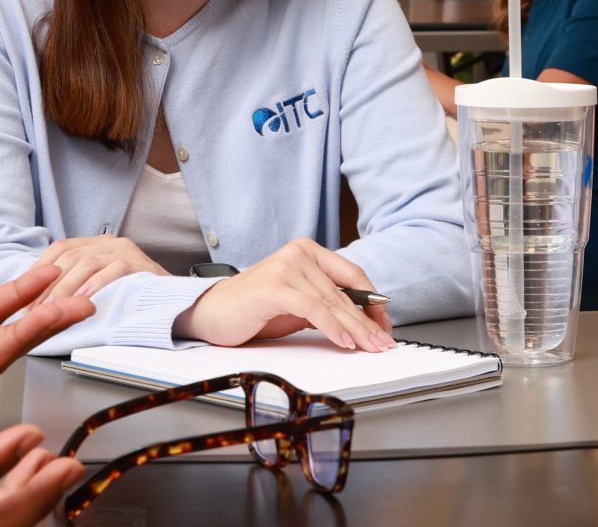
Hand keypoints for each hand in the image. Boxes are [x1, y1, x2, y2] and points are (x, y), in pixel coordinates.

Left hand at [31, 235, 168, 301]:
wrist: (175, 302)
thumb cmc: (133, 297)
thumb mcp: (101, 283)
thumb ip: (78, 280)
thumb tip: (41, 295)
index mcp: (97, 244)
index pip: (61, 248)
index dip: (40, 268)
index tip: (27, 293)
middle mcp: (110, 242)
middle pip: (71, 256)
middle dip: (49, 283)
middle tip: (36, 307)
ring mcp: (126, 250)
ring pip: (87, 262)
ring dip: (67, 287)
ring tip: (55, 307)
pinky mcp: (140, 264)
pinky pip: (113, 271)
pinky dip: (95, 285)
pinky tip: (84, 300)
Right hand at [172, 238, 394, 351]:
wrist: (212, 313)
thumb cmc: (254, 309)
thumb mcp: (299, 305)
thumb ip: (327, 305)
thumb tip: (363, 322)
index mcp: (308, 251)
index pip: (353, 275)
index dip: (373, 302)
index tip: (384, 325)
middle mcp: (300, 253)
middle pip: (346, 291)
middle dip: (369, 321)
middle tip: (383, 342)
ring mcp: (287, 266)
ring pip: (333, 301)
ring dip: (356, 328)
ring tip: (369, 346)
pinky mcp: (276, 285)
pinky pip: (314, 309)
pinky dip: (333, 327)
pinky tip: (345, 341)